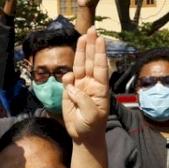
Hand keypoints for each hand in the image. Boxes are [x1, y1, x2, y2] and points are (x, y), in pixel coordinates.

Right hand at [62, 27, 108, 141]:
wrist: (83, 136)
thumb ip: (83, 100)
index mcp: (101, 87)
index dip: (100, 52)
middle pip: (90, 61)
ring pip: (79, 65)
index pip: (100, 66)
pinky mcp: (69, 92)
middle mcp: (91, 83)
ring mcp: (80, 86)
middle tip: (92, 30)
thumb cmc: (92, 126)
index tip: (100, 39)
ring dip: (80, 52)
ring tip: (82, 37)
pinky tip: (70, 79)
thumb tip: (71, 86)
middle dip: (91, 46)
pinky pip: (68, 80)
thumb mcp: (92, 115)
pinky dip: (68, 77)